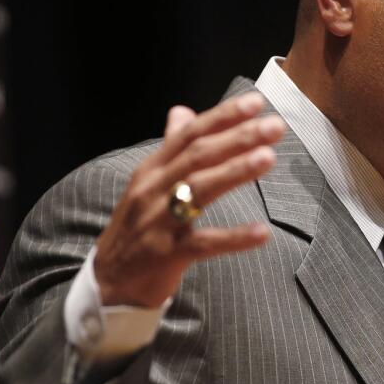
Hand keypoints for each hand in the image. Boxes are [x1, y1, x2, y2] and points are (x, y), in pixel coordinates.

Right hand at [93, 92, 284, 306]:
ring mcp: (159, 222)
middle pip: (198, 156)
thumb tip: (183, 111)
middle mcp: (153, 190)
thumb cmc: (137, 227)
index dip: (222, 117)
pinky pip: (204, 244)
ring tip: (268, 158)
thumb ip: (171, 148)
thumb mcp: (148, 183)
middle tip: (275, 126)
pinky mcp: (167, 255)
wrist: (108, 281)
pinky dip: (234, 238)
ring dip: (235, 171)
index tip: (256, 102)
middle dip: (238, 137)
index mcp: (152, 170)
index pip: (189, 135)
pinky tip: (262, 232)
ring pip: (198, 190)